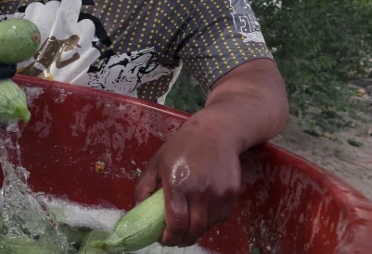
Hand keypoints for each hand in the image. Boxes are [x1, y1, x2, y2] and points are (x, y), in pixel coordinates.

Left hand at [133, 116, 243, 246]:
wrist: (217, 131)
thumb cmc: (182, 146)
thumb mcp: (156, 162)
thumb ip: (144, 187)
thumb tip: (138, 210)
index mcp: (177, 183)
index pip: (176, 222)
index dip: (169, 237)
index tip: (163, 239)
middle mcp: (200, 190)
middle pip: (194, 229)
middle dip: (182, 239)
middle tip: (175, 239)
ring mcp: (219, 193)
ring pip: (208, 225)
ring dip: (196, 230)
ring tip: (187, 224)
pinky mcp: (233, 193)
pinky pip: (221, 217)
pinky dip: (211, 221)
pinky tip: (202, 212)